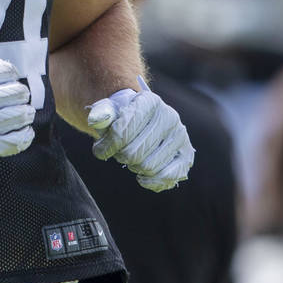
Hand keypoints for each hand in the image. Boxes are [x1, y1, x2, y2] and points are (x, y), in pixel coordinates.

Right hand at [0, 38, 35, 178]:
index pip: (6, 69)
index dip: (11, 73)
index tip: (9, 78)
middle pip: (18, 91)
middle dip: (20, 93)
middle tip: (18, 97)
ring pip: (21, 115)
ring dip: (25, 112)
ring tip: (23, 114)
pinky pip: (16, 141)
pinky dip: (25, 136)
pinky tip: (24, 133)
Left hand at [86, 77, 193, 191]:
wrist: (144, 119)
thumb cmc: (123, 117)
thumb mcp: (109, 111)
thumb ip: (101, 114)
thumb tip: (96, 121)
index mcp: (149, 101)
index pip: (121, 133)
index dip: (106, 146)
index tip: (99, 149)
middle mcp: (169, 116)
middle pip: (133, 153)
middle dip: (120, 156)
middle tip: (118, 152)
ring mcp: (180, 136)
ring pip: (148, 167)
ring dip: (133, 167)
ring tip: (131, 157)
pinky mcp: (186, 155)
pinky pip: (168, 177)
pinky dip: (151, 181)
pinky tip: (141, 176)